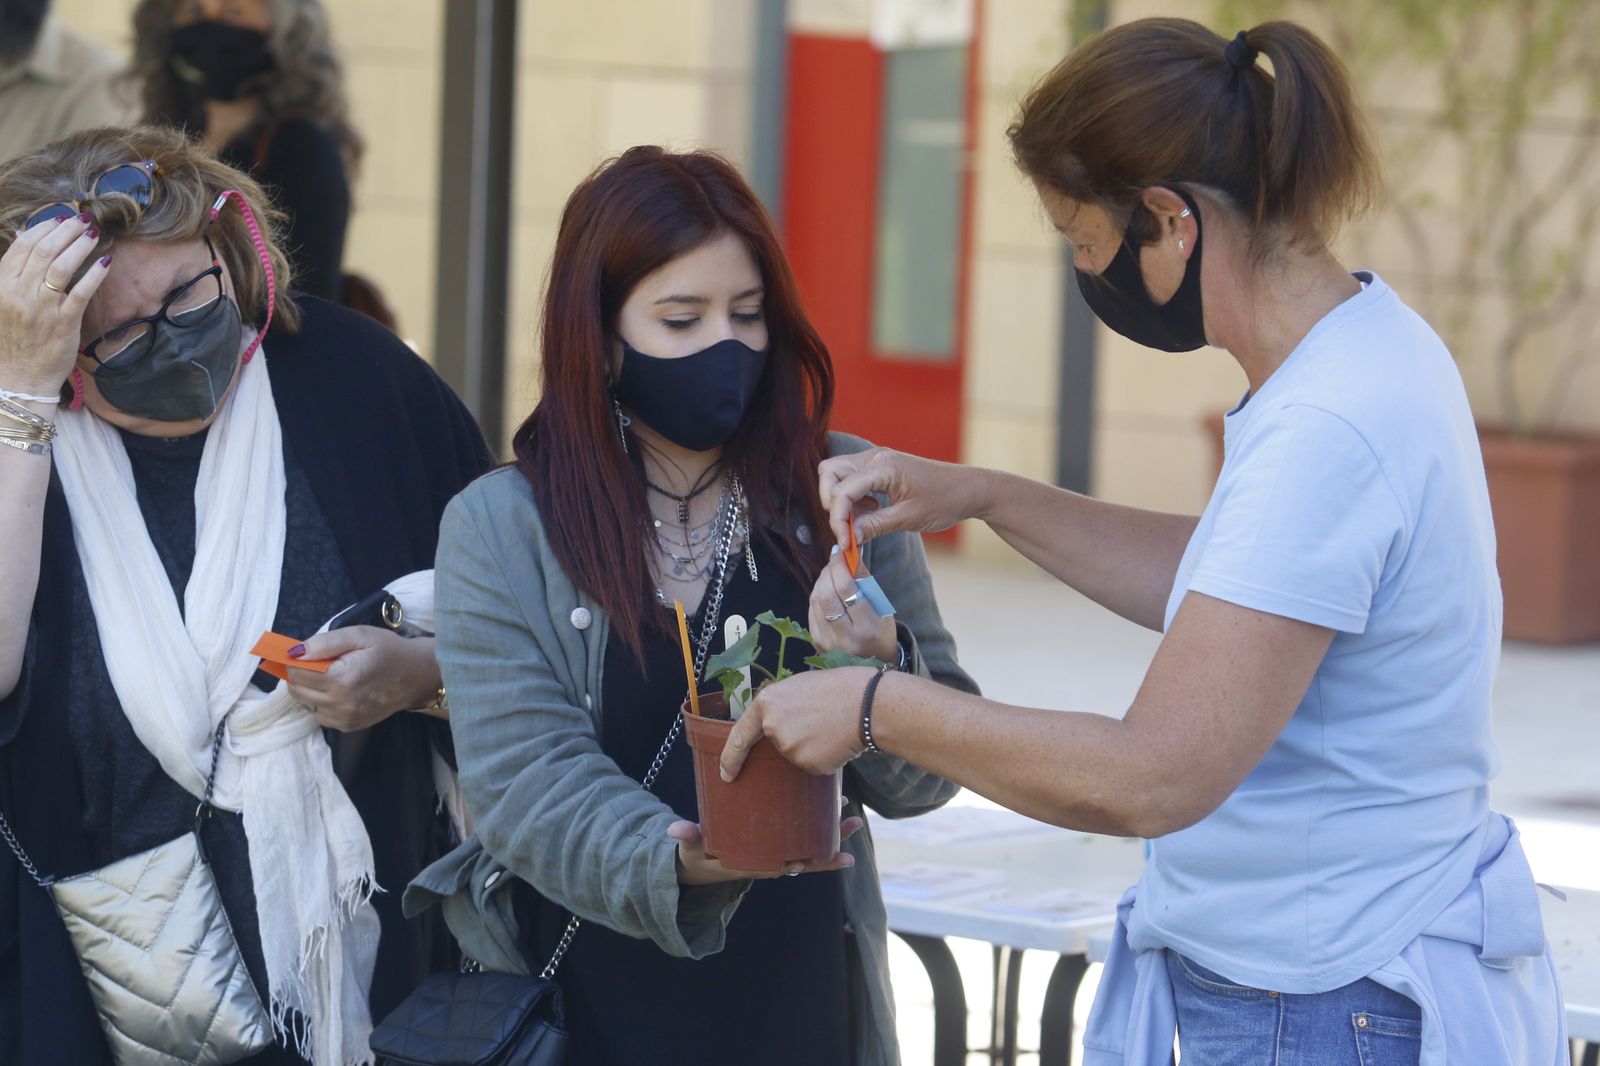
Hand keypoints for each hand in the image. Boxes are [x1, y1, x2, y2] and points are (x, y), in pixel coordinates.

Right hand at [0, 216, 110, 393]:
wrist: (19, 378)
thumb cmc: (14, 339)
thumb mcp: (3, 301)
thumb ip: (13, 271)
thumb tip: (22, 237)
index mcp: (1, 284)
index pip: (24, 246)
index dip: (45, 227)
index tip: (61, 218)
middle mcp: (18, 292)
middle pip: (45, 250)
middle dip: (66, 230)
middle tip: (83, 218)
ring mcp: (41, 308)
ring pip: (62, 266)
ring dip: (80, 245)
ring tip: (95, 232)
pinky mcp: (63, 323)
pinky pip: (81, 292)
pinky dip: (94, 273)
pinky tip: (106, 261)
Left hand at [285, 628, 439, 731]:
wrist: (418, 675)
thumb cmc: (389, 650)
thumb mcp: (359, 635)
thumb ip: (325, 642)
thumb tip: (294, 651)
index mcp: (342, 678)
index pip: (296, 672)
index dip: (294, 660)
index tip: (301, 652)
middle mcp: (340, 703)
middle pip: (297, 690)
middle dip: (300, 675)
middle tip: (316, 662)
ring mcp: (344, 718)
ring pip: (306, 704)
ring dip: (310, 690)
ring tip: (330, 676)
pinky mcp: (349, 726)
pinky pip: (320, 715)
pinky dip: (322, 703)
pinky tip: (339, 690)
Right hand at [668, 803, 863, 884]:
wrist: (698, 861)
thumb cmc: (696, 856)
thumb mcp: (689, 849)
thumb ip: (687, 837)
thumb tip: (676, 828)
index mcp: (754, 866)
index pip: (783, 868)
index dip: (803, 865)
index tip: (819, 860)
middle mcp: (771, 859)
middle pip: (807, 855)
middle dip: (830, 845)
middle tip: (852, 827)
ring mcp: (775, 849)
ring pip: (809, 842)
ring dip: (831, 830)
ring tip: (853, 814)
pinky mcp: (775, 837)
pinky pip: (801, 832)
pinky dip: (817, 820)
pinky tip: (832, 803)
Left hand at [720, 667, 875, 781]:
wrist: (869, 703)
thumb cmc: (841, 688)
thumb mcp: (801, 686)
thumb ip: (781, 706)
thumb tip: (778, 724)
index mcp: (767, 703)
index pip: (739, 736)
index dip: (730, 758)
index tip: (726, 773)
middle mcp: (772, 726)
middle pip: (776, 745)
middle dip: (794, 740)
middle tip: (819, 725)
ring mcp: (789, 747)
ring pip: (795, 757)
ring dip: (811, 748)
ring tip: (831, 726)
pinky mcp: (808, 763)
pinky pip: (812, 766)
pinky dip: (824, 758)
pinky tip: (837, 741)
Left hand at [808, 547, 895, 661]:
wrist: (873, 662)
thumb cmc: (881, 630)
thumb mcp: (881, 606)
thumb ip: (864, 581)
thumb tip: (850, 553)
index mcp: (867, 628)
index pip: (846, 590)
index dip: (840, 566)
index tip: (840, 551)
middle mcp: (845, 638)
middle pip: (826, 595)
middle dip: (828, 572)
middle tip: (835, 560)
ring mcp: (828, 642)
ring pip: (816, 601)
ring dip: (822, 581)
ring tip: (832, 573)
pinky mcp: (817, 642)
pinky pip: (812, 610)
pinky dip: (818, 594)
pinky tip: (826, 589)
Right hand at [817, 447, 988, 547]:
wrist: (968, 489)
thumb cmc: (944, 501)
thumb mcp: (908, 518)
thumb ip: (874, 526)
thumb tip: (848, 539)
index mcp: (883, 467)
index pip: (842, 491)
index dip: (838, 519)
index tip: (846, 543)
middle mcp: (875, 457)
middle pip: (829, 472)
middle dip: (831, 502)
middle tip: (846, 526)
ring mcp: (877, 459)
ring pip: (837, 473)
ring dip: (841, 499)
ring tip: (861, 520)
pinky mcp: (880, 467)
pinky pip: (852, 477)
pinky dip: (853, 496)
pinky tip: (871, 511)